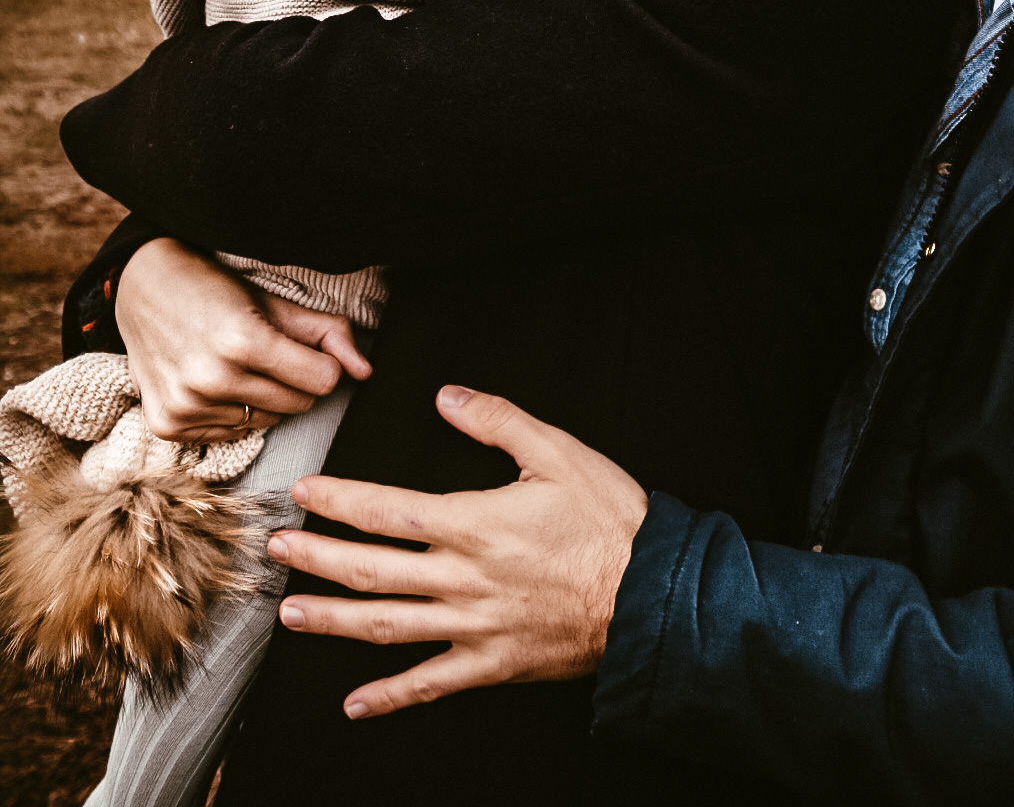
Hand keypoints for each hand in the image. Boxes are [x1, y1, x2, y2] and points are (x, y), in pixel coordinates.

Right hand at [115, 238, 371, 443]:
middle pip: (297, 404)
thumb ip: (327, 333)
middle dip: (295, 380)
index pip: (323, 381)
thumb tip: (365, 371)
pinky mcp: (168, 426)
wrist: (141, 287)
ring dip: (262, 396)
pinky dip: (232, 412)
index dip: (322, 364)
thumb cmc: (215, 289)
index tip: (307, 349)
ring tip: (238, 363)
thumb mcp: (273, 301)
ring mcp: (186, 407)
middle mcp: (212, 379)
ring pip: (265, 421)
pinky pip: (231, 434)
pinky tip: (214, 382)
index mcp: (243, 340)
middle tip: (270, 353)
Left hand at [267, 385, 648, 716]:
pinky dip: (389, 698)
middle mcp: (463, 578)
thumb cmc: (610, 520)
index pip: (387, 511)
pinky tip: (355, 704)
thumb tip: (447, 397)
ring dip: (332, 620)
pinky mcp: (492, 664)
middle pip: (371, 569)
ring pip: (386, 626)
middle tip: (273, 551)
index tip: (305, 493)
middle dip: (316, 558)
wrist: (652, 594)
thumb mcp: (558, 451)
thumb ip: (498, 420)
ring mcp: (473, 627)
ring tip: (290, 614)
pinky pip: (430, 685)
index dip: (340, 500)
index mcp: (473, 523)